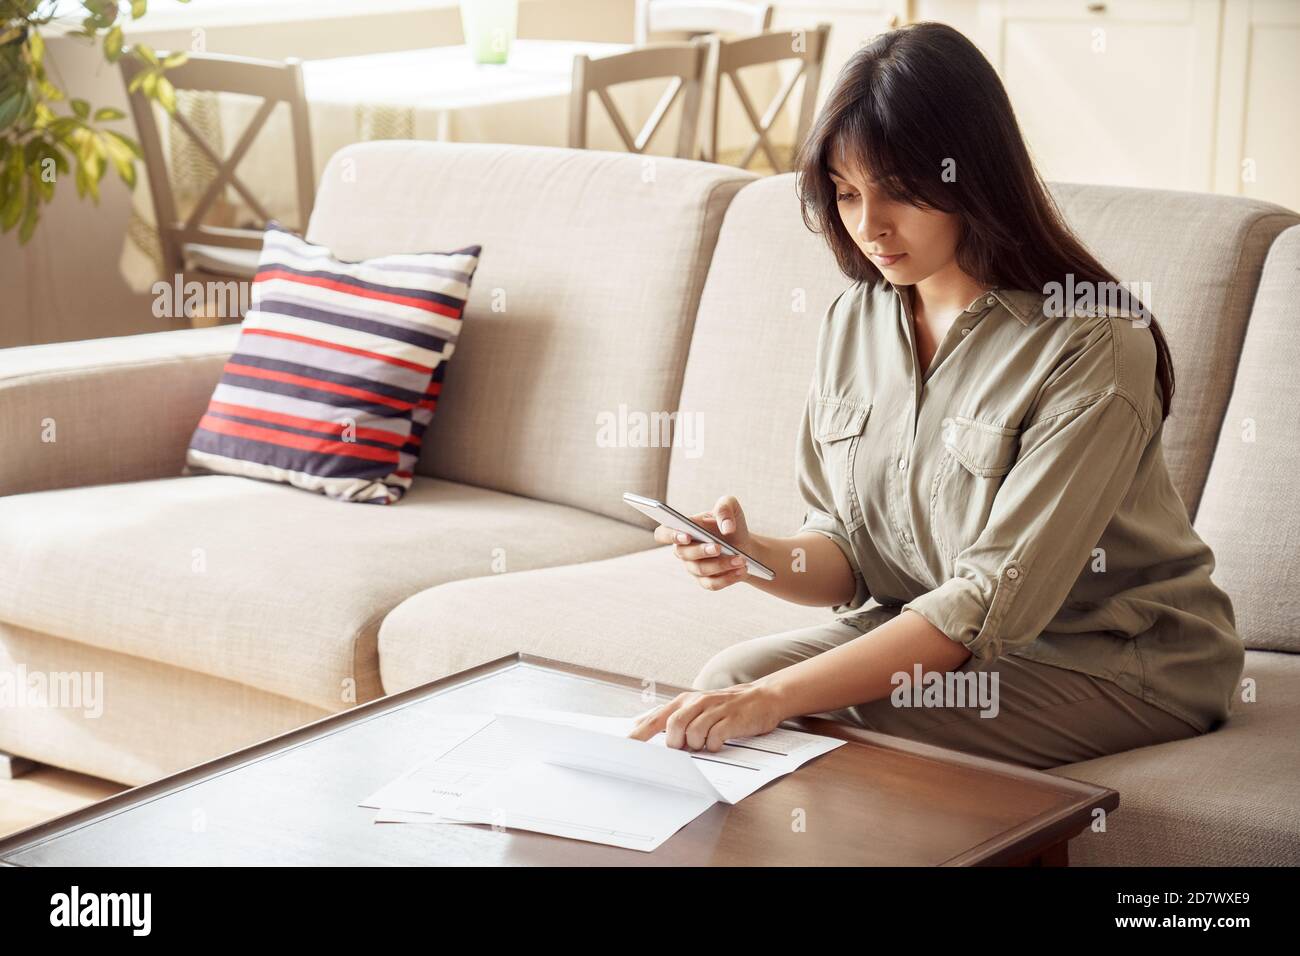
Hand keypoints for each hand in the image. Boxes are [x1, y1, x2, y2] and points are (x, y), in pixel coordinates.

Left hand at [627, 682, 785, 751]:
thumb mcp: (698, 708)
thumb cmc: (727, 707)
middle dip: (676, 742)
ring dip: (697, 744)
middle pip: (673, 725)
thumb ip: (675, 719)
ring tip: (707, 742)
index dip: (639, 734)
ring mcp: (716, 709)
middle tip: (685, 747)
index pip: (656, 718)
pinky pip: (715, 737)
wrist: (763, 697)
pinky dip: (714, 745)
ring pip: (693, 732)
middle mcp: (698, 702)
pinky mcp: (732, 719)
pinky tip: (719, 742)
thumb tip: (645, 729)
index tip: (625, 748)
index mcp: (685, 701)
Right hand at [652, 494, 754, 591]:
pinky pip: (712, 584)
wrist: (745, 545)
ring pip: (700, 570)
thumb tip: (726, 527)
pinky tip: (742, 570)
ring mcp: (693, 567)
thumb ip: (725, 507)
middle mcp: (684, 550)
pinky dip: (728, 577)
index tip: (686, 535)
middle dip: (702, 551)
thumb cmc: (731, 523)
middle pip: (683, 554)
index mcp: (683, 529)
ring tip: (741, 559)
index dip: (670, 535)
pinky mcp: (705, 581)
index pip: (663, 533)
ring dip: (722, 564)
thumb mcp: (730, 506)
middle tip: (719, 547)